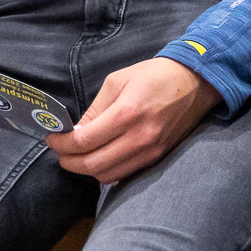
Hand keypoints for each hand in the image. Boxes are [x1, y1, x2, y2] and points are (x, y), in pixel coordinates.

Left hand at [47, 57, 221, 184]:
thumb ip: (95, 109)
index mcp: (127, 113)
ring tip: (79, 155)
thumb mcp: (118, 81)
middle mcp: (139, 137)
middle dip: (68, 161)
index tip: (53, 138)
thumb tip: (75, 132)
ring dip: (86, 169)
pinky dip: (106, 170)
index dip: (61, 144)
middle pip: (91, 164)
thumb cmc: (155, 75)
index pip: (83, 142)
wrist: (197, 81)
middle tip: (61, 152)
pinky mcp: (158, 156)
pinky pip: (124, 174)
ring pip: (106, 175)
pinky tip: (101, 157)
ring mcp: (150, 150)